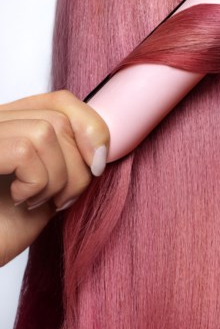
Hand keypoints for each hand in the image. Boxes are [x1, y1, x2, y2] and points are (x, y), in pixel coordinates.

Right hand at [0, 90, 108, 266]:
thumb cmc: (5, 227)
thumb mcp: (48, 187)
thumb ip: (68, 159)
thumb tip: (102, 146)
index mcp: (12, 124)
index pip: (60, 101)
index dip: (90, 127)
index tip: (97, 165)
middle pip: (59, 117)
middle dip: (76, 165)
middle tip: (61, 199)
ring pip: (46, 132)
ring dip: (58, 178)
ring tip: (38, 201)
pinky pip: (25, 151)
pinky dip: (36, 183)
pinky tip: (20, 201)